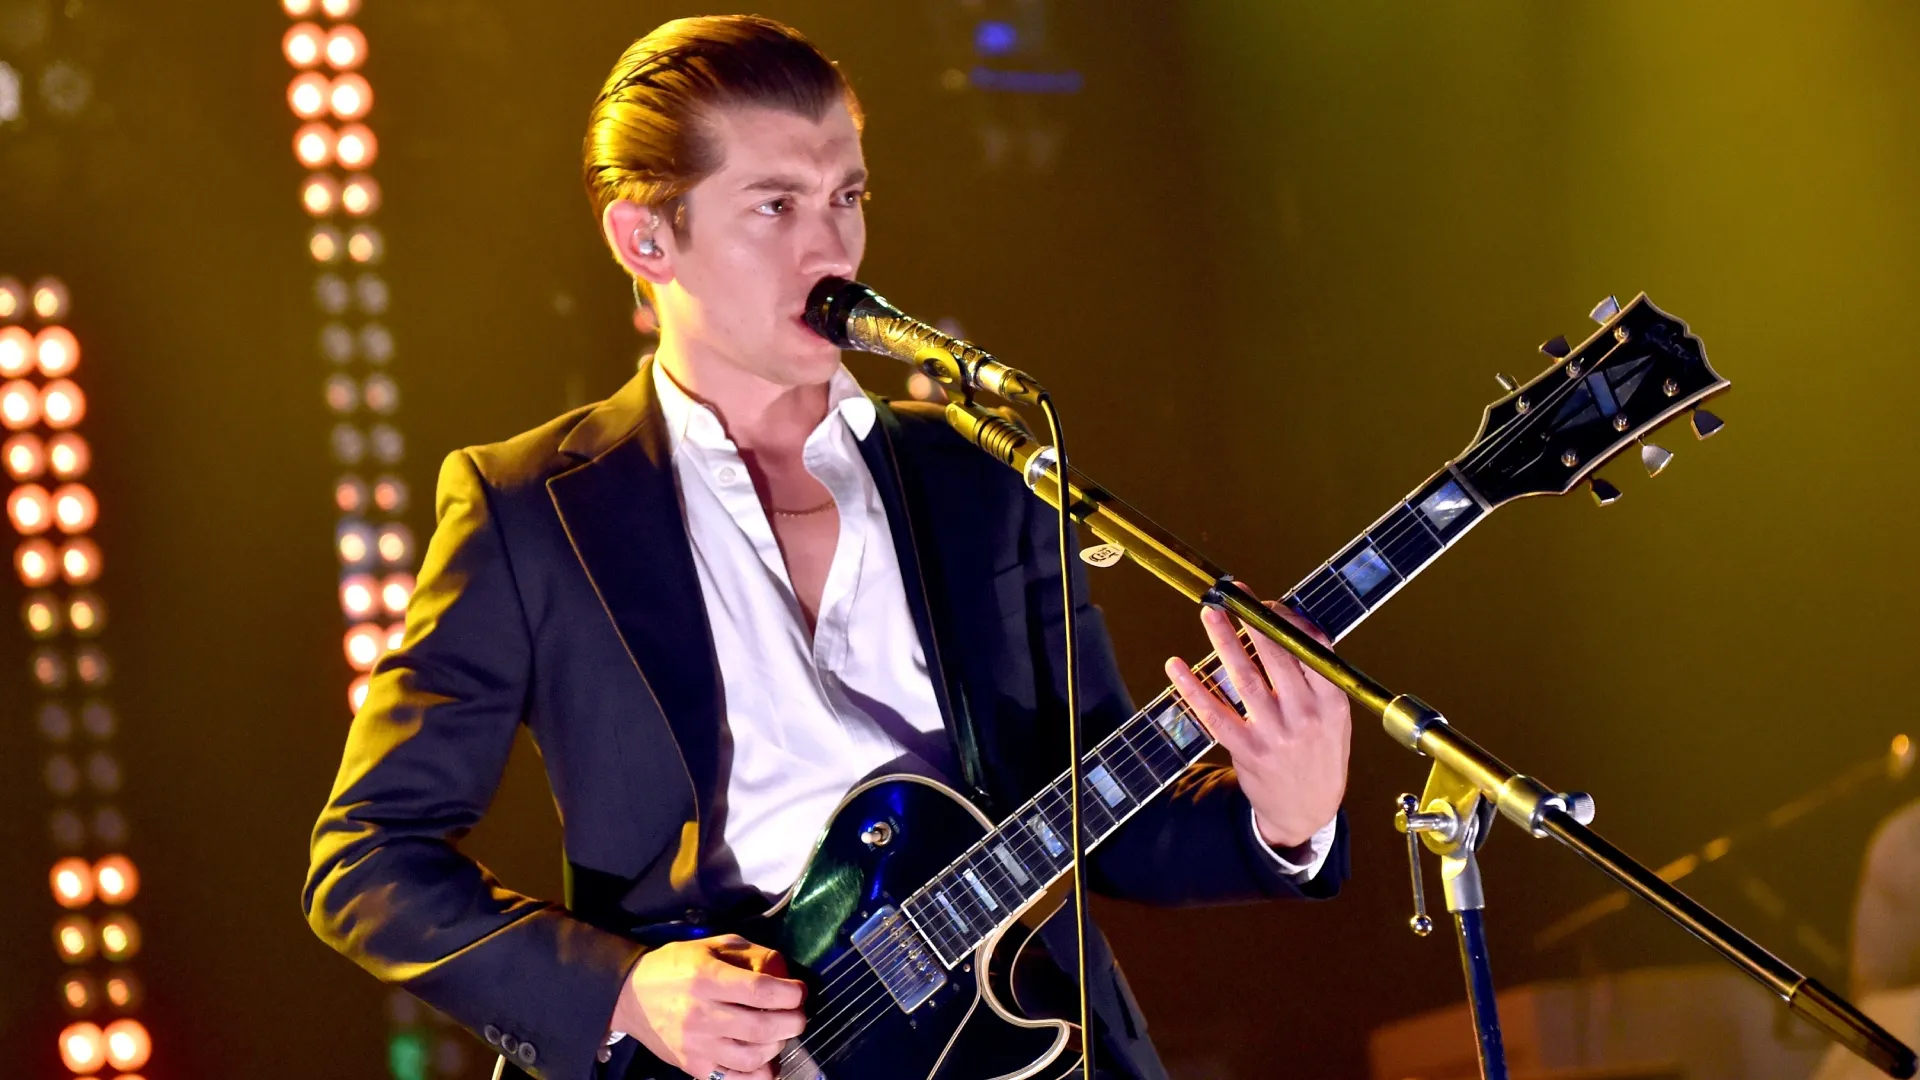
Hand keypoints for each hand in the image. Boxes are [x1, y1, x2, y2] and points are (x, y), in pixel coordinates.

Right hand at [610, 935, 806, 1079]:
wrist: (631, 995)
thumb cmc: (677, 966)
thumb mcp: (714, 946)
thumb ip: (753, 956)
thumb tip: (786, 975)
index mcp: (706, 978)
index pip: (760, 990)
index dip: (790, 993)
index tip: (799, 991)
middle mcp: (700, 1014)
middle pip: (761, 1026)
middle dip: (793, 1021)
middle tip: (798, 1014)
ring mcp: (695, 1045)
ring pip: (752, 1056)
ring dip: (778, 1046)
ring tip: (780, 1033)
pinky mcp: (691, 1066)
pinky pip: (735, 1078)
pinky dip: (759, 1072)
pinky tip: (765, 1058)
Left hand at [1164, 601, 1350, 849]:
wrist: (1307, 811)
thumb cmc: (1320, 753)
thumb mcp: (1335, 716)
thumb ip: (1317, 677)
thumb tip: (1289, 626)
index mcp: (1332, 702)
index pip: (1313, 649)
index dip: (1288, 621)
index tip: (1267, 604)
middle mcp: (1305, 716)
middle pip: (1276, 657)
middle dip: (1253, 620)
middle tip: (1233, 597)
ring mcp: (1275, 735)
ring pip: (1243, 678)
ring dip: (1223, 641)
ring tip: (1210, 614)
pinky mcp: (1247, 751)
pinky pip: (1214, 714)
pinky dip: (1193, 688)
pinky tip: (1177, 667)